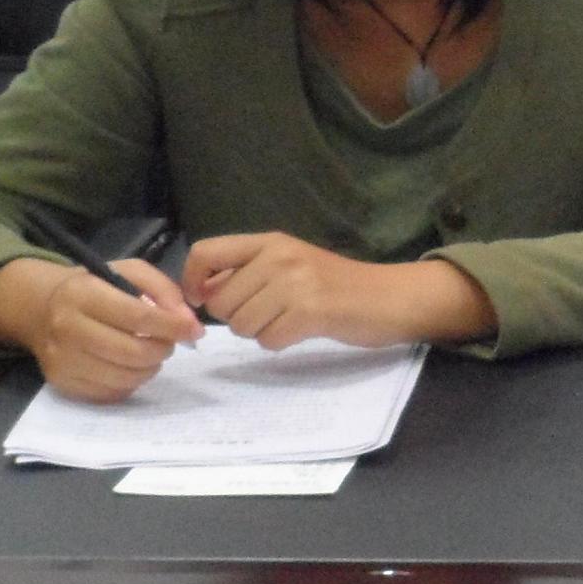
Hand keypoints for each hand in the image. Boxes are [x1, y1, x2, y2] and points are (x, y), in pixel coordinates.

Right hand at [6, 257, 201, 402]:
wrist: (43, 308)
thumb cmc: (96, 288)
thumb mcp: (129, 273)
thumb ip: (165, 291)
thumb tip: (188, 323)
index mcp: (83, 294)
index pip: (138, 317)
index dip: (173, 327)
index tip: (195, 331)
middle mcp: (67, 328)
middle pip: (133, 352)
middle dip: (162, 350)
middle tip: (167, 343)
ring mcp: (61, 359)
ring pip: (124, 378)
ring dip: (149, 368)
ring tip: (149, 353)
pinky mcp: (61, 382)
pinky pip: (110, 393)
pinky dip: (130, 382)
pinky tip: (129, 366)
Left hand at [183, 235, 489, 352]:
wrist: (391, 296)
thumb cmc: (337, 284)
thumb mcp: (291, 264)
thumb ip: (248, 271)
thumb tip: (201, 292)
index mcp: (271, 241)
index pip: (205, 252)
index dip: (192, 282)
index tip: (204, 300)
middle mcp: (280, 257)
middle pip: (220, 301)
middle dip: (237, 317)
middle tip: (269, 314)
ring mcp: (296, 283)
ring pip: (241, 324)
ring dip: (259, 331)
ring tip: (288, 320)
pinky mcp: (311, 312)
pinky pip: (268, 339)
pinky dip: (280, 342)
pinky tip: (303, 330)